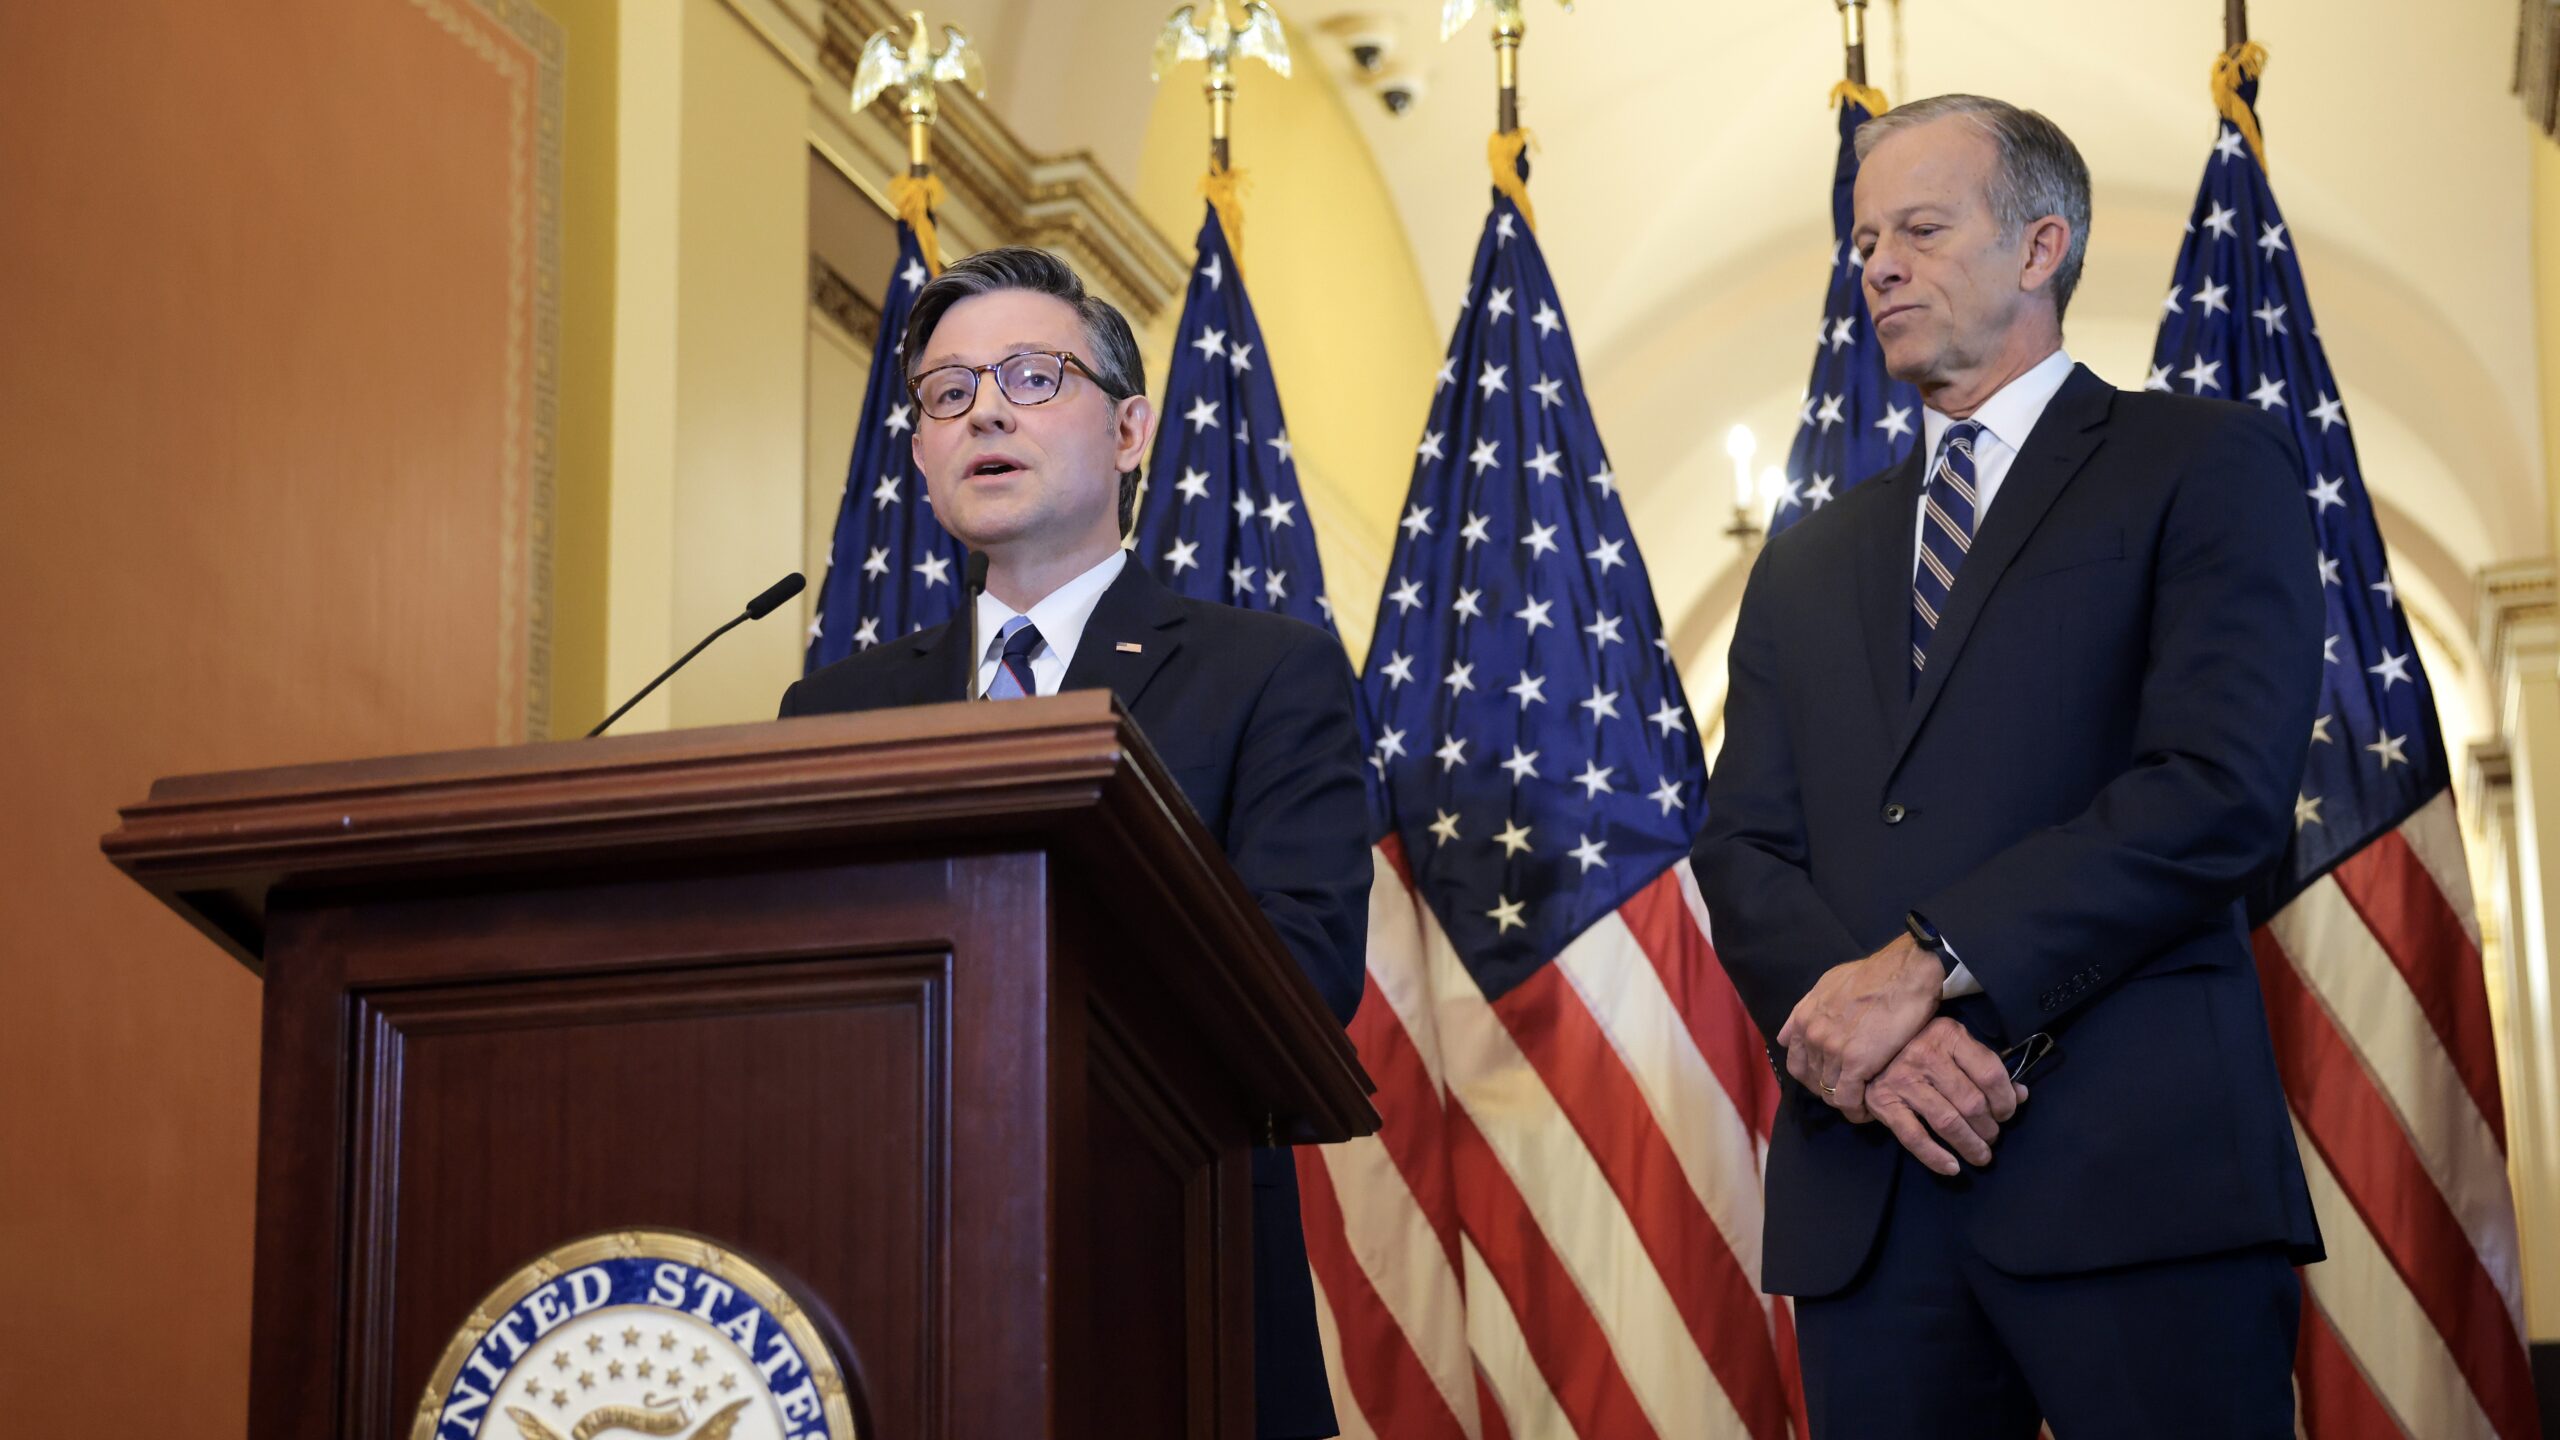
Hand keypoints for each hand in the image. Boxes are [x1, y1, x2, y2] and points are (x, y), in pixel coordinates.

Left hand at [1777, 933, 1943, 1120]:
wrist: (1905, 972)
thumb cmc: (1874, 975)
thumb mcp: (1828, 984)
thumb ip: (1806, 1010)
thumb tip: (1791, 1032)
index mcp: (1804, 1018)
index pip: (1797, 1064)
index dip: (1813, 1077)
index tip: (1832, 1080)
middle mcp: (1813, 1035)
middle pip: (1812, 1081)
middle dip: (1830, 1091)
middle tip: (1851, 1094)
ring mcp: (1832, 1050)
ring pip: (1829, 1093)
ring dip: (1845, 1102)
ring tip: (1863, 1103)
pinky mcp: (1857, 1062)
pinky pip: (1848, 1099)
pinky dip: (1857, 1111)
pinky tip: (1869, 1111)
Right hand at [1866, 1017, 2025, 1174]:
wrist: (1868, 1046)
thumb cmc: (1921, 1045)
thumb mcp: (1956, 1045)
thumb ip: (1986, 1067)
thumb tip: (2021, 1094)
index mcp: (1949, 1036)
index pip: (1990, 1074)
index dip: (2006, 1101)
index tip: (2007, 1114)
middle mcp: (1925, 1055)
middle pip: (1972, 1103)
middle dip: (1989, 1128)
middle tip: (1992, 1137)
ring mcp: (1902, 1080)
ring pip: (1948, 1123)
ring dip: (1970, 1146)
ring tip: (1980, 1155)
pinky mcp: (1884, 1102)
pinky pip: (1915, 1137)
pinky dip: (1935, 1157)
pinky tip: (1952, 1168)